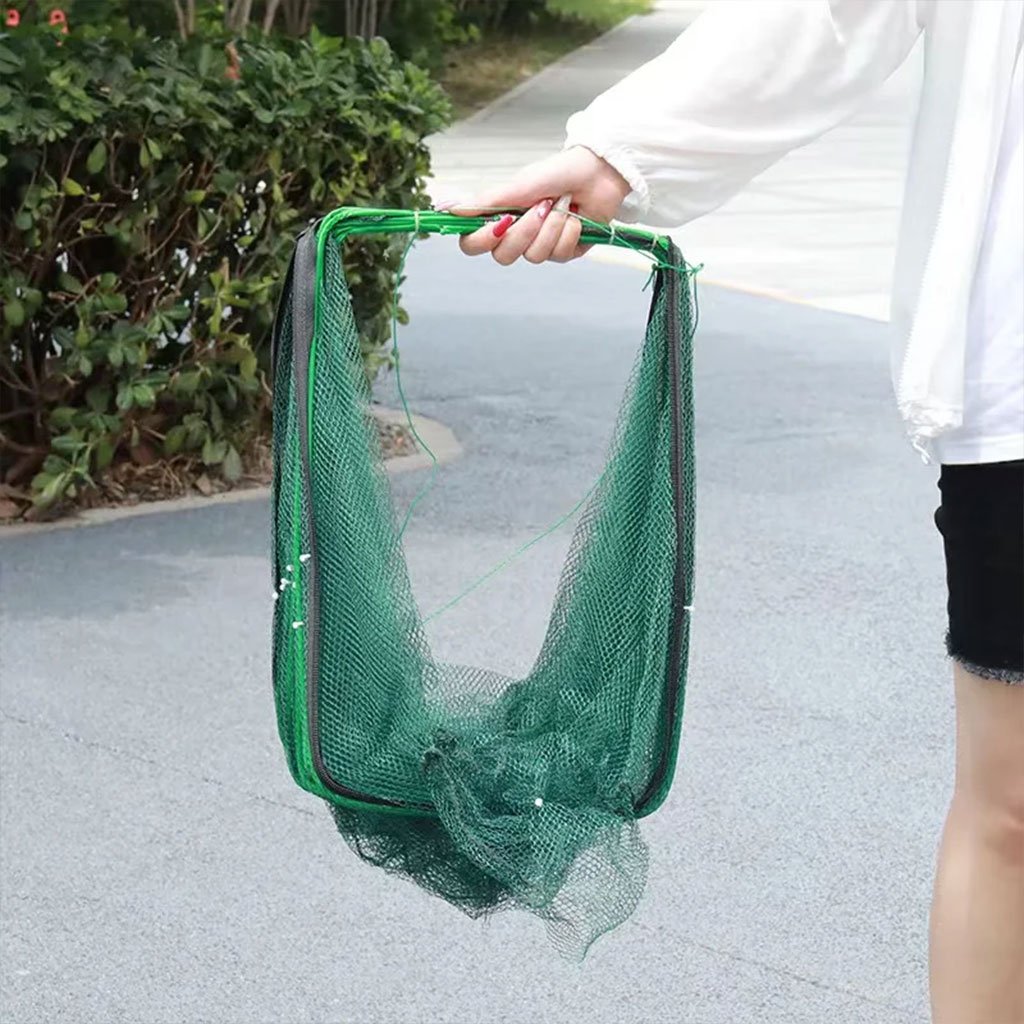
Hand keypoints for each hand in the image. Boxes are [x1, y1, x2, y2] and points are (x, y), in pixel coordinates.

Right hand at [450, 146, 630, 265]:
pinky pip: (558, 255)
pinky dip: (569, 233)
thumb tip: (448, 209)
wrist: (599, 172)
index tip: (499, 223)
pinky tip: (576, 217)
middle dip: (525, 232)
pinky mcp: (564, 252)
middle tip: (541, 207)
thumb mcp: (518, 185)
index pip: (473, 244)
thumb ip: (485, 201)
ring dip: (551, 228)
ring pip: (534, 257)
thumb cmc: (558, 172)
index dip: (482, 240)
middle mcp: (517, 235)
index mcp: (499, 217)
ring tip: (562, 205)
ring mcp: (540, 246)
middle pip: (503, 257)